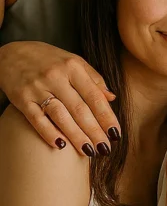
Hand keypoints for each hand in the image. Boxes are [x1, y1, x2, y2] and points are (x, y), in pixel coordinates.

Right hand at [0, 41, 119, 153]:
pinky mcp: (21, 98)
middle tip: (105, 148)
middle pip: (80, 109)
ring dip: (76, 136)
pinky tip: (61, 146)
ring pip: (61, 116)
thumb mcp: (73, 61)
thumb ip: (93, 78)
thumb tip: (111, 97)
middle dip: (94, 131)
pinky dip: (49, 133)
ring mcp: (37, 88)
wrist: (12, 53)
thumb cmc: (48, 59)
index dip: (106, 116)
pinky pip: (37, 119)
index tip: (116, 133)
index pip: (94, 96)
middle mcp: (56, 76)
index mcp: (72, 66)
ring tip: (89, 151)